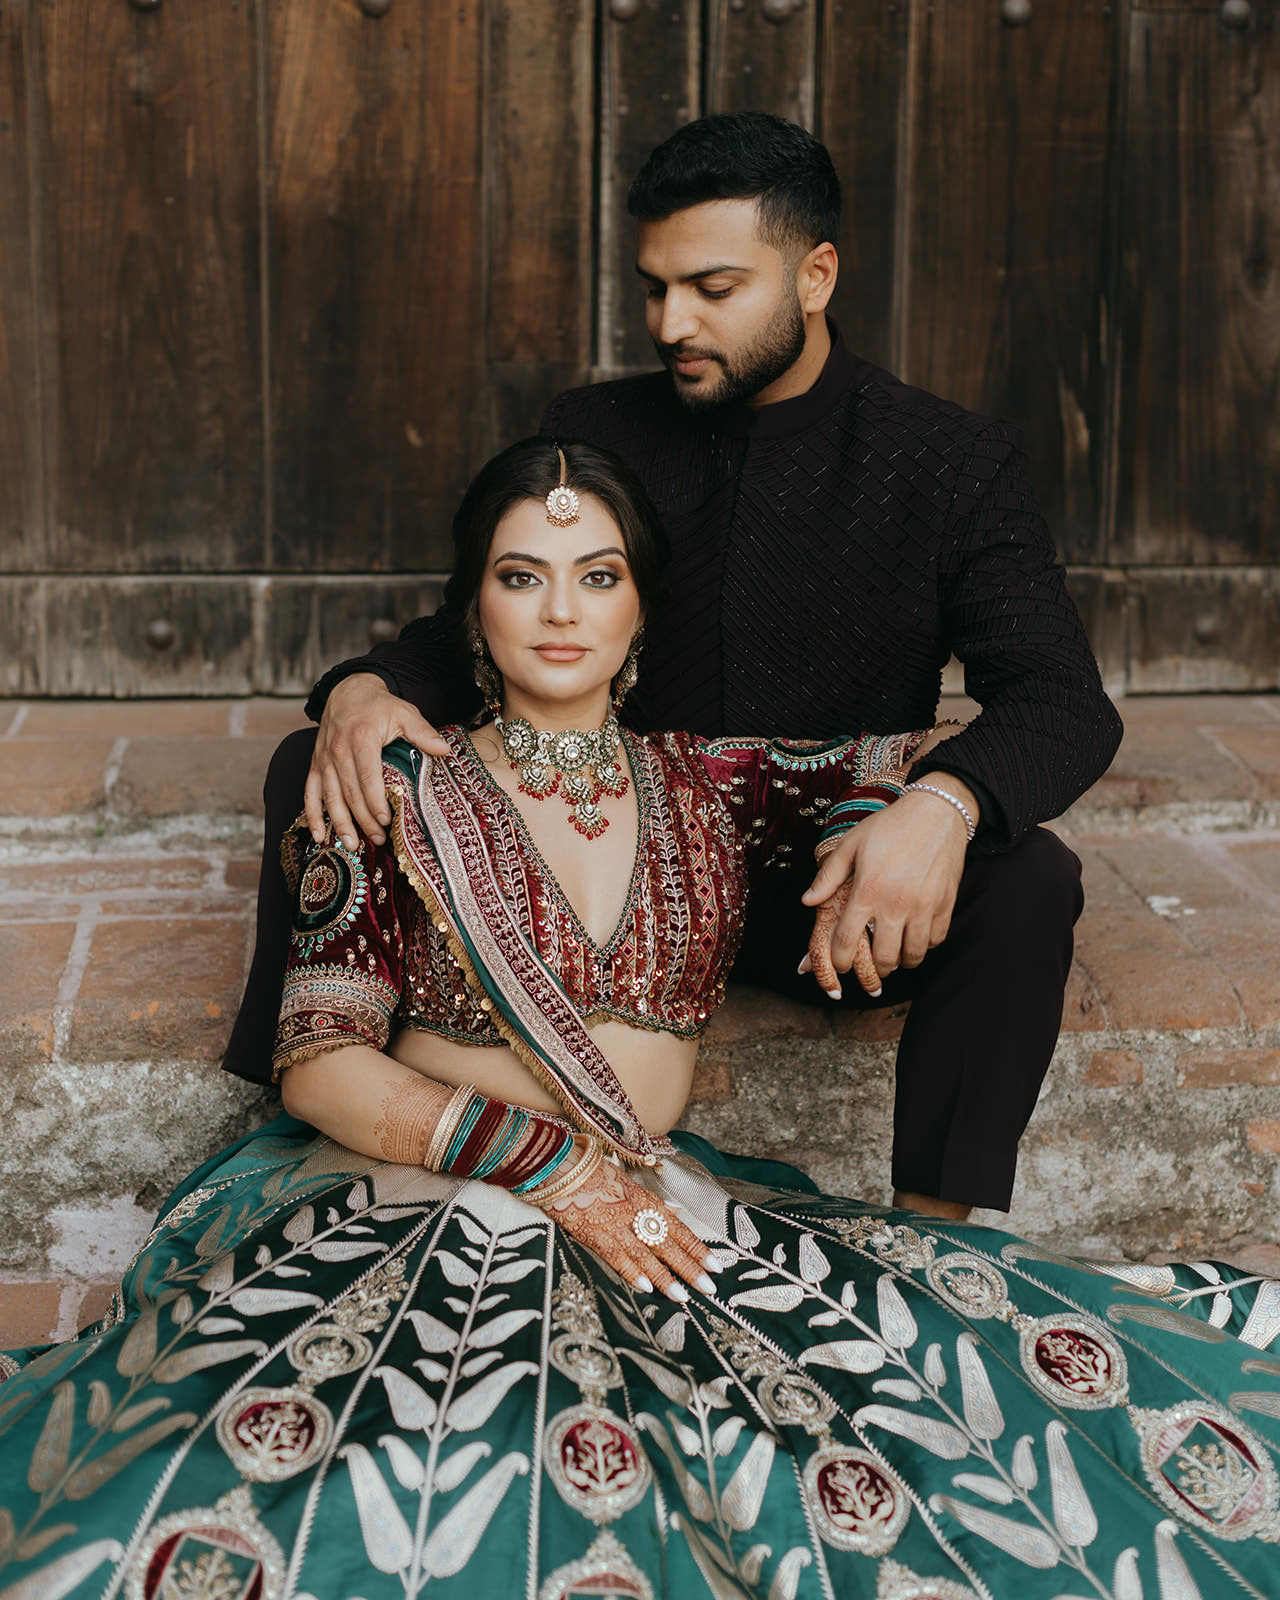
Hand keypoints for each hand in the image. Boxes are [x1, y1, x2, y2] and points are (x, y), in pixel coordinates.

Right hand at [304, 673, 450, 848]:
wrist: (348, 690)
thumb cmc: (379, 705)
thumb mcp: (404, 712)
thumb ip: (423, 733)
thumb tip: (445, 750)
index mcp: (362, 738)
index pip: (367, 776)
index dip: (375, 801)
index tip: (387, 820)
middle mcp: (339, 750)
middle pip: (350, 792)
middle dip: (364, 819)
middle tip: (380, 839)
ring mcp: (324, 758)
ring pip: (330, 796)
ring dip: (340, 823)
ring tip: (353, 844)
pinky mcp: (316, 764)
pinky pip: (310, 792)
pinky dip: (312, 816)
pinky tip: (319, 836)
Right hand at [542, 1156, 719, 1301]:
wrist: (562, 1165)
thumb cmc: (595, 1173)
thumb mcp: (628, 1182)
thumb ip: (652, 1201)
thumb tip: (675, 1211)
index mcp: (646, 1201)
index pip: (678, 1228)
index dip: (697, 1248)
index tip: (716, 1265)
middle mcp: (636, 1213)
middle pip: (668, 1244)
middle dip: (690, 1267)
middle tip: (709, 1288)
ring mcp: (616, 1224)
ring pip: (646, 1254)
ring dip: (665, 1277)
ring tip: (682, 1296)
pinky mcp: (594, 1233)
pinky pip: (616, 1255)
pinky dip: (631, 1271)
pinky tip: (645, 1287)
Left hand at [800, 783, 972, 995]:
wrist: (937, 811)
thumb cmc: (890, 826)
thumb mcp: (851, 844)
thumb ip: (828, 876)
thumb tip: (807, 902)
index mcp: (868, 889)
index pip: (847, 940)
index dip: (839, 960)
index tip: (840, 964)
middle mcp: (896, 903)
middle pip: (883, 958)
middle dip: (873, 969)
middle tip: (870, 965)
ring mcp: (924, 906)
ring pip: (912, 955)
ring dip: (901, 961)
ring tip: (894, 955)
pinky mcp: (946, 904)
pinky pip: (935, 940)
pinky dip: (924, 946)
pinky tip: (915, 938)